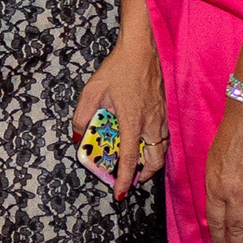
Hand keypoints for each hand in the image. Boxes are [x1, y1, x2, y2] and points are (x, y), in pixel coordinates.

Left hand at [74, 39, 167, 191]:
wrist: (143, 49)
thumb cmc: (118, 68)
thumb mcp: (91, 91)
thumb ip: (81, 116)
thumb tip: (76, 135)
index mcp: (132, 121)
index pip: (130, 159)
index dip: (125, 179)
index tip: (120, 194)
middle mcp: (151, 123)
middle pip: (154, 161)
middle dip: (144, 175)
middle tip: (131, 179)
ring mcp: (162, 117)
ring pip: (162, 149)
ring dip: (151, 161)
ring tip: (137, 163)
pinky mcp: (166, 111)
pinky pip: (164, 137)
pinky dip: (157, 146)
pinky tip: (145, 142)